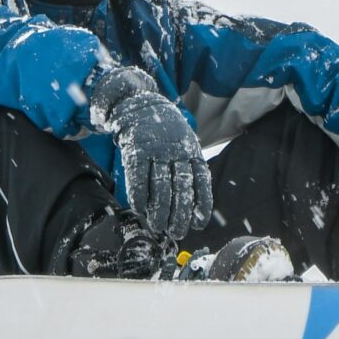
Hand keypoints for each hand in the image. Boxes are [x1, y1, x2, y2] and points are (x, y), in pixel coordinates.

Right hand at [89, 67, 212, 240]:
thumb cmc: (166, 133)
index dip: (202, 203)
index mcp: (191, 150)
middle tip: (177, 233)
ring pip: (160, 186)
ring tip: (159, 228)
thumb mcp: (184, 144)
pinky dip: (139, 196)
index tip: (199, 223)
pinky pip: (138, 177)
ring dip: (159, 211)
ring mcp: (156, 150)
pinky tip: (139, 210)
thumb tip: (196, 205)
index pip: (201, 180)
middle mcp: (176, 150)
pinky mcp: (136, 149)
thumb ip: (190, 168)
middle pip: (181, 187)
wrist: (140, 105)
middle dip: (180, 214)